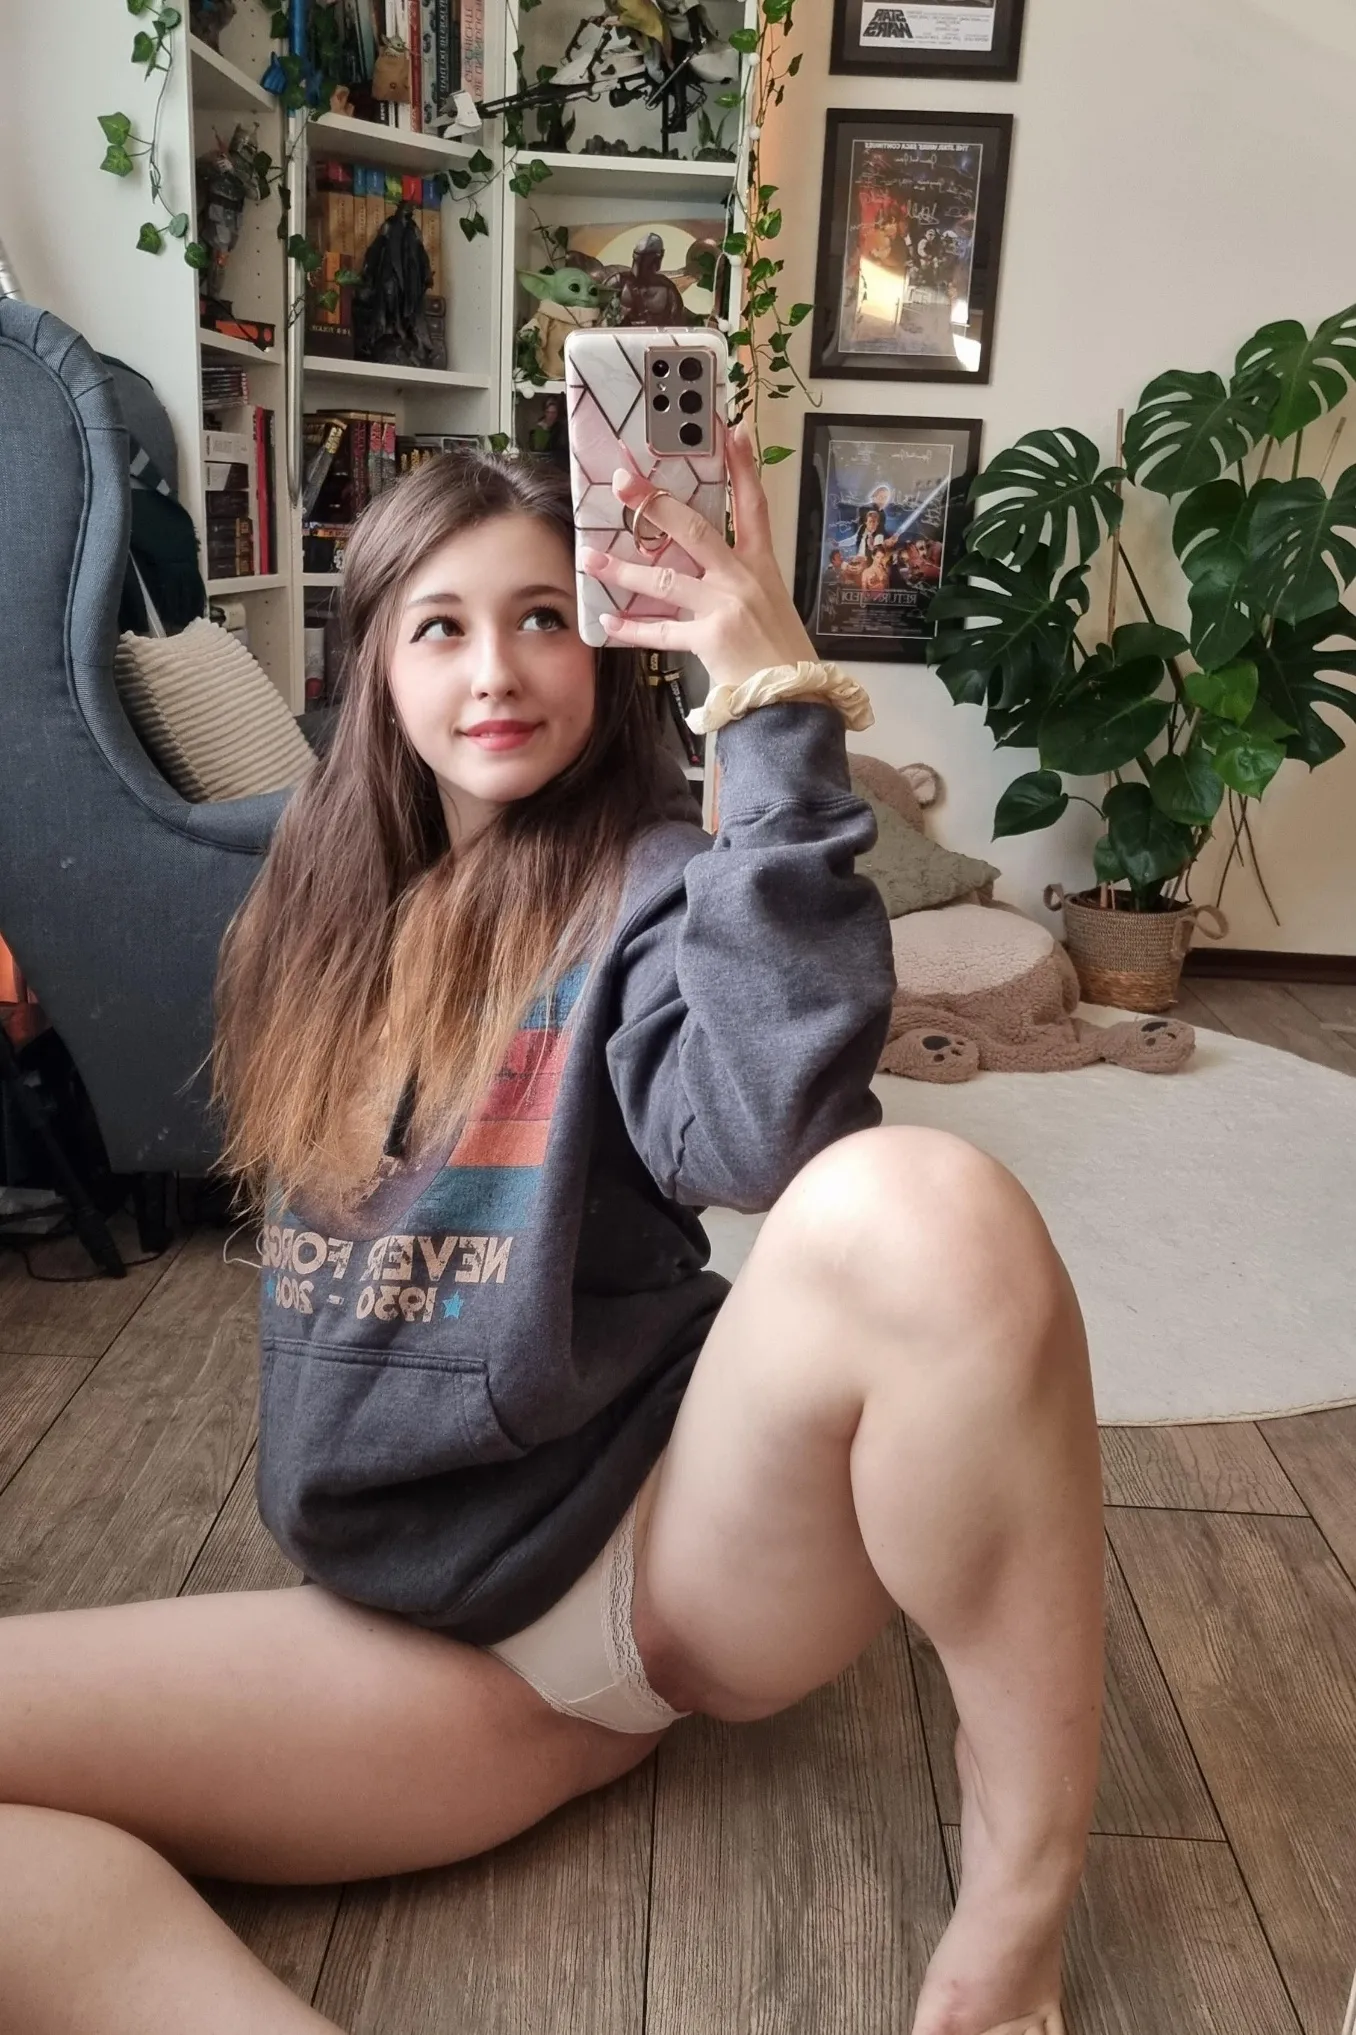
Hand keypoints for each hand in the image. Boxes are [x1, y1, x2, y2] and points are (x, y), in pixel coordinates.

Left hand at [577, 421, 816, 689]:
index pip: (754, 505)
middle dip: (654, 504)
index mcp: (761, 565)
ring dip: (623, 570)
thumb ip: (739, 579)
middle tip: (623, 483)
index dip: (743, 466)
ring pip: (665, 580)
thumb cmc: (781, 653)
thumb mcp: (771, 603)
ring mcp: (725, 607)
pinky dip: (633, 630)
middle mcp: (742, 578)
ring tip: (591, 558)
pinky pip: (662, 632)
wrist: (795, 697)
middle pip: (694, 529)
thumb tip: (701, 565)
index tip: (730, 431)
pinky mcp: (710, 639)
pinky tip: (608, 623)